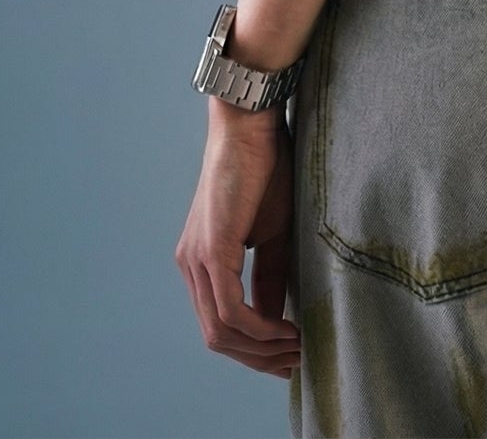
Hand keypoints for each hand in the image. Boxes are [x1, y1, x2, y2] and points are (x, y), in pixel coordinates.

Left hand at [175, 106, 300, 378]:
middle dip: (257, 357)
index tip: (287, 355)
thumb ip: (268, 277)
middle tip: (294, 361)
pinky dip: (258, 327)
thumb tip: (274, 320)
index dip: (252, 348)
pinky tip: (284, 328)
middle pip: (216, 337)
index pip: (219, 324)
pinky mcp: (212, 250)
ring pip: (220, 330)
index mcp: (201, 262)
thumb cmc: (265, 170)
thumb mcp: (272, 233)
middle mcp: (190, 266)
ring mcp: (196, 259)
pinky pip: (230, 309)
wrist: (252, 125)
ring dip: (260, 348)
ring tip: (296, 346)